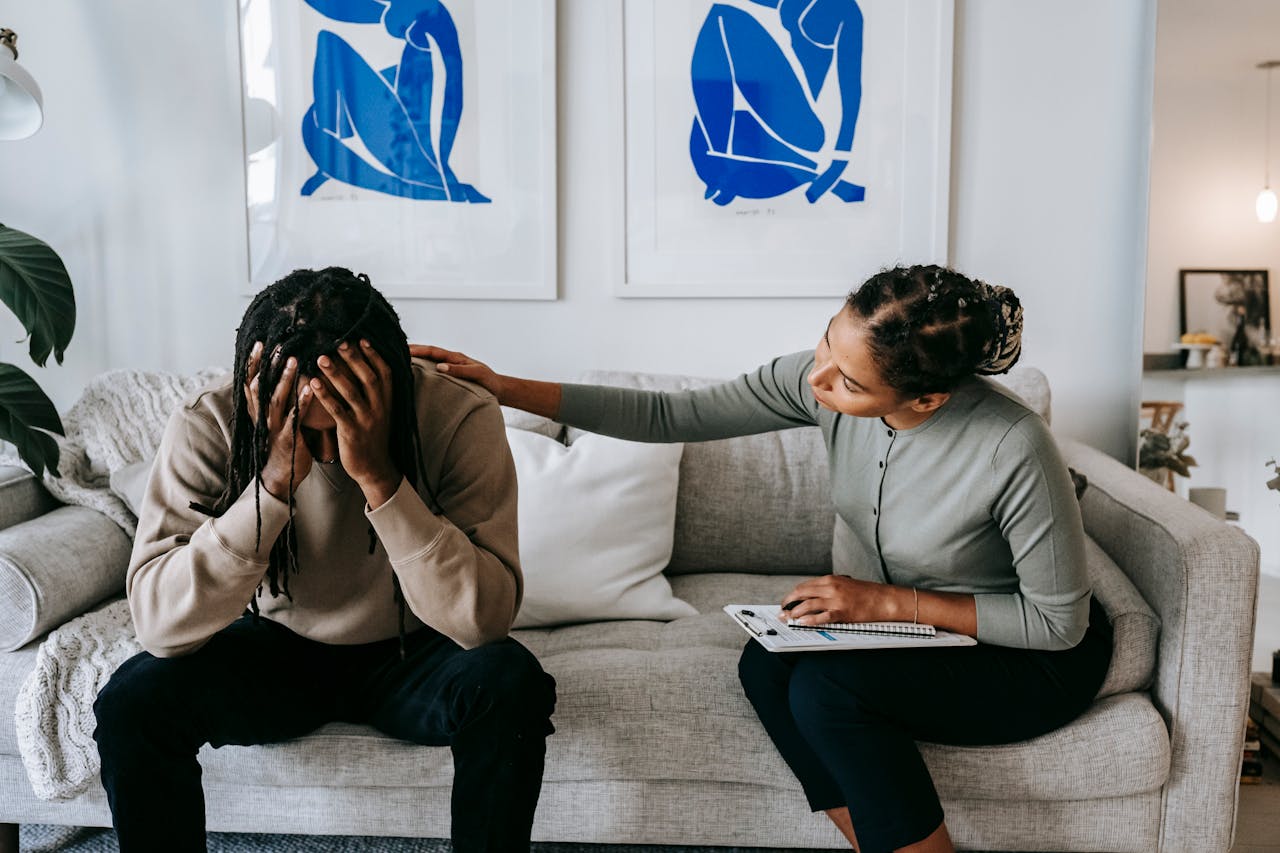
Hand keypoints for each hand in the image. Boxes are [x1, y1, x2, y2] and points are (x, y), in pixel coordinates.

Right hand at [244, 342, 314, 500]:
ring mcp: (274, 427)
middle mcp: (262, 416)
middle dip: (268, 365)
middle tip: (278, 345)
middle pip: (260, 386)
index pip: (250, 381)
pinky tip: (309, 389)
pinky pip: (294, 418)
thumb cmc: (280, 442)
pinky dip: (301, 403)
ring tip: (294, 360)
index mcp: (257, 410)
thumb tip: (276, 373)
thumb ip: (272, 398)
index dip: (252, 363)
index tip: (259, 343)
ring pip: (276, 399)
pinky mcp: (288, 438)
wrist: (281, 475)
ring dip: (285, 378)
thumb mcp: (271, 418)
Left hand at [309, 340, 400, 507]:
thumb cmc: (373, 436)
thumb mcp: (381, 411)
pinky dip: (325, 395)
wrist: (374, 468)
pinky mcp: (352, 432)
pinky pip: (337, 410)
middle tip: (340, 341)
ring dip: (336, 373)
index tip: (361, 339)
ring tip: (321, 357)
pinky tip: (313, 383)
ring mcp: (366, 420)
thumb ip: (375, 391)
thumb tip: (363, 366)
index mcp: (387, 400)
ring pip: (352, 392)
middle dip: (354, 358)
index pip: (384, 372)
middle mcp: (380, 407)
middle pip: (368, 377)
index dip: (374, 355)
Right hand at [408, 345, 503, 398]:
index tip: (404, 350)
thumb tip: (439, 367)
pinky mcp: (451, 375)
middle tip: (394, 351)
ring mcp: (451, 367)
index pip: (433, 351)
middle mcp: (451, 360)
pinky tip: (416, 373)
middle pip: (428, 353)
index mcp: (456, 357)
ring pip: (430, 360)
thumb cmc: (490, 382)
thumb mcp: (476, 374)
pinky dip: (424, 368)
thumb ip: (460, 370)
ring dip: (417, 358)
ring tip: (400, 360)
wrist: (499, 389)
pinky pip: (434, 369)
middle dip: (413, 350)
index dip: (418, 350)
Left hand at [780, 575, 901, 625]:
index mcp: (830, 580)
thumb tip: (814, 597)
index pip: (804, 586)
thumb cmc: (866, 593)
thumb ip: (829, 589)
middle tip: (782, 611)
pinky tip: (803, 623)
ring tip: (789, 619)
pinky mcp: (843, 612)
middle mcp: (831, 587)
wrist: (884, 599)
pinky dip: (810, 620)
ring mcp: (836, 600)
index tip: (786, 602)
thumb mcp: (845, 585)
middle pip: (801, 593)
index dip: (792, 595)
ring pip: (808, 604)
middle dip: (788, 603)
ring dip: (795, 612)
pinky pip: (822, 616)